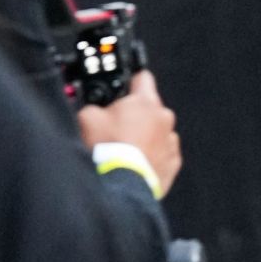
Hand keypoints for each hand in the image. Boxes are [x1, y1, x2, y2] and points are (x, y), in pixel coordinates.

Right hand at [78, 70, 182, 195]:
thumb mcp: (87, 117)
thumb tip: (95, 110)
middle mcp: (164, 117)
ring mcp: (171, 141)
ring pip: (156, 132)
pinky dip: (150, 155)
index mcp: (145, 101)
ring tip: (123, 150)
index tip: (127, 85)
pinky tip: (133, 163)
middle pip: (148, 108)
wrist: (120, 184)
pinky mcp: (173, 162)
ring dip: (143, 137)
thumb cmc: (106, 149)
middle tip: (115, 128)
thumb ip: (95, 107)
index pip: (143, 77)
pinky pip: (161, 152)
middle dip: (134, 115)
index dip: (131, 81)